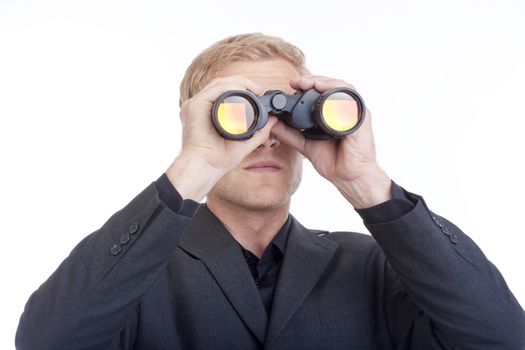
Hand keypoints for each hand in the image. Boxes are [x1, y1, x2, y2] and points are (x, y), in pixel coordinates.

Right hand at [166, 75, 277, 200]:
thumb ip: (259, 132)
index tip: (259, 93)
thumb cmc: (219, 159)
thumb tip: (274, 120)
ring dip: (239, 82)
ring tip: (255, 89)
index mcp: (208, 111)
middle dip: (243, 82)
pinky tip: (243, 91)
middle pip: (223, 83)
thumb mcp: (245, 142)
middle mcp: (200, 106)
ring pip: (220, 83)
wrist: (206, 167)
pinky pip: (214, 89)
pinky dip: (230, 86)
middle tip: (259, 90)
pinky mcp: (194, 106)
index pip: (225, 90)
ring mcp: (196, 104)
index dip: (243, 87)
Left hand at [271, 75, 391, 207]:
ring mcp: (355, 113)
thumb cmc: (334, 161)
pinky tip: (324, 90)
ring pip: (342, 87)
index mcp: (334, 113)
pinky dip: (337, 91)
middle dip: (314, 80)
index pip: (323, 91)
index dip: (308, 84)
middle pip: (332, 85)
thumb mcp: (306, 144)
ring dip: (324, 81)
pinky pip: (351, 99)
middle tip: (297, 82)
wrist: (348, 177)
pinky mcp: (361, 118)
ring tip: (309, 83)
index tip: (292, 84)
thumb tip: (273, 124)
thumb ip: (290, 134)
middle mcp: (346, 110)